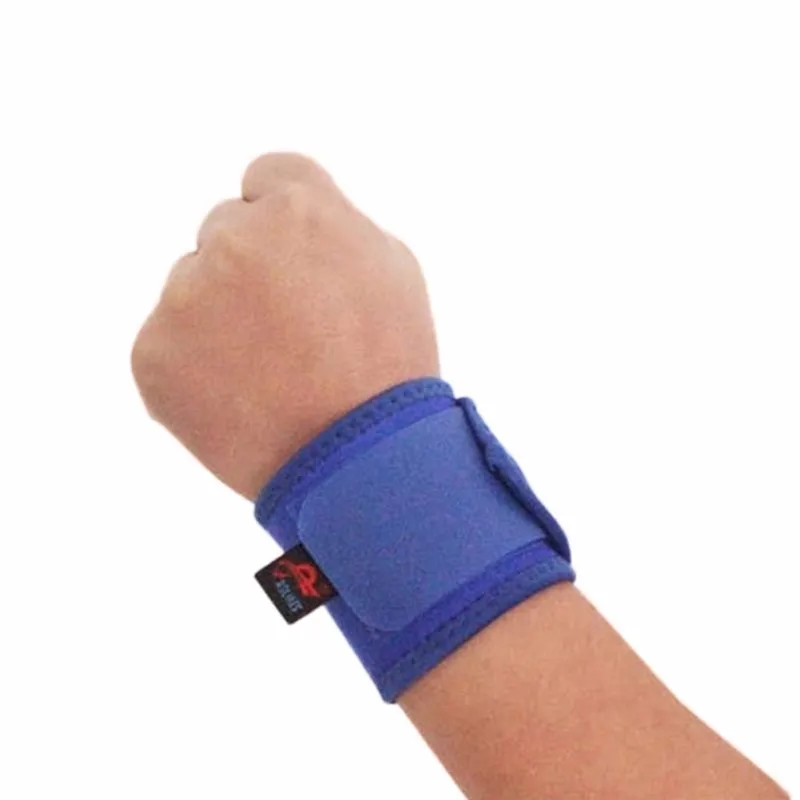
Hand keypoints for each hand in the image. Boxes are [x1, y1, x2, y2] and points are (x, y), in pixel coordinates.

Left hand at [131, 153, 438, 498]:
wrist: (356, 462)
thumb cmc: (387, 367)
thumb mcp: (394, 270)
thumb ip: (336, 223)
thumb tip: (289, 217)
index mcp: (298, 211)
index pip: (265, 178)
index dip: (283, 221)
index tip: (293, 259)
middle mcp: (233, 240)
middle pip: (225, 232)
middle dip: (251, 269)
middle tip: (287, 331)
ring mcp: (185, 298)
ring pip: (191, 288)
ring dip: (217, 318)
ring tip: (267, 375)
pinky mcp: (153, 354)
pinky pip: (167, 342)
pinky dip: (192, 367)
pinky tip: (237, 398)